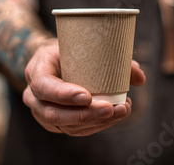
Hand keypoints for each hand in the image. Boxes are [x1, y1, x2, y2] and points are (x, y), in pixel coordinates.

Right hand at [22, 38, 145, 135]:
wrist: (50, 60)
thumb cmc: (66, 50)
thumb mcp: (80, 44)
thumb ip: (110, 57)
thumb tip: (139, 76)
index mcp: (36, 71)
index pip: (43, 86)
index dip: (63, 94)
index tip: (87, 96)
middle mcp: (33, 96)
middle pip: (55, 113)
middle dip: (86, 114)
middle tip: (111, 108)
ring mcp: (42, 113)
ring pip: (66, 126)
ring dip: (96, 122)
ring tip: (121, 110)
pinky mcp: (55, 123)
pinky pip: (74, 130)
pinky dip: (95, 125)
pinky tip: (113, 117)